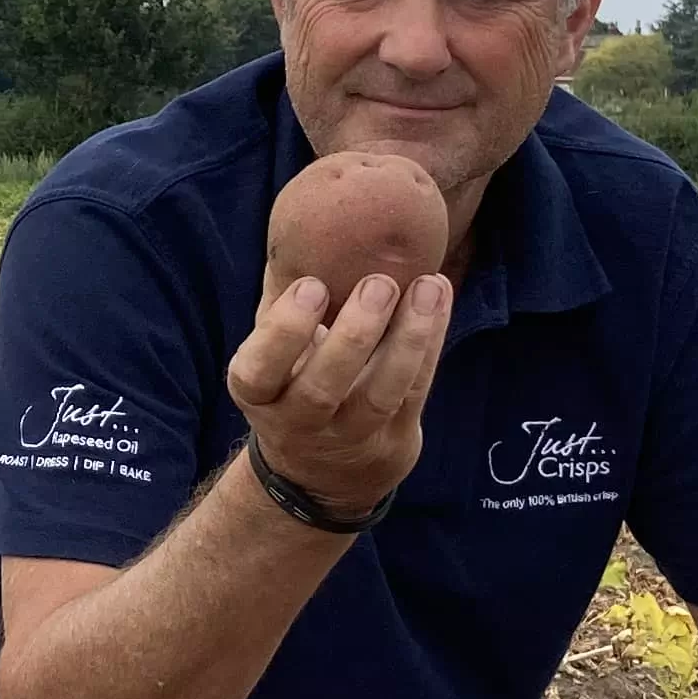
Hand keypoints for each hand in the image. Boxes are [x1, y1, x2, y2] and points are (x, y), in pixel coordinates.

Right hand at [223, 269, 450, 519]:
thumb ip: (282, 307)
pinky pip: (415, 392)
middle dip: (354, 335)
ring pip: (381, 394)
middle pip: (323, 388)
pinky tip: (439, 299)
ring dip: (409, 338)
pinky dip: (430, 345)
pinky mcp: (394, 440)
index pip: (258, 371)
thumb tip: (299, 224)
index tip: (311, 286)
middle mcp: (298, 422)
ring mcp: (349, 437)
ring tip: (428, 285)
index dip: (284, 332)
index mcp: (259, 395)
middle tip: (378, 284)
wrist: (321, 474)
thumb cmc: (292, 386)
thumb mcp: (271, 357)